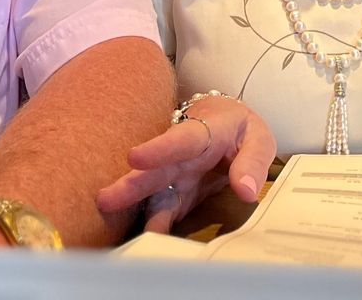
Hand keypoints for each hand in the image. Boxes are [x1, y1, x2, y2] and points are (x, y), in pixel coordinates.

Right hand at [94, 95, 274, 234]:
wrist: (226, 122)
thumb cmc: (240, 129)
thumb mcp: (257, 138)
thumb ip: (251, 163)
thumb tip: (245, 191)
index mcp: (202, 132)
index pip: (179, 140)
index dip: (157, 149)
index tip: (134, 158)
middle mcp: (181, 155)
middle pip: (155, 170)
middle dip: (131, 185)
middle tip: (105, 199)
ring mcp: (175, 175)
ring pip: (153, 191)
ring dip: (135, 208)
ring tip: (110, 220)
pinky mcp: (176, 193)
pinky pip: (164, 209)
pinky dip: (155, 224)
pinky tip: (146, 240)